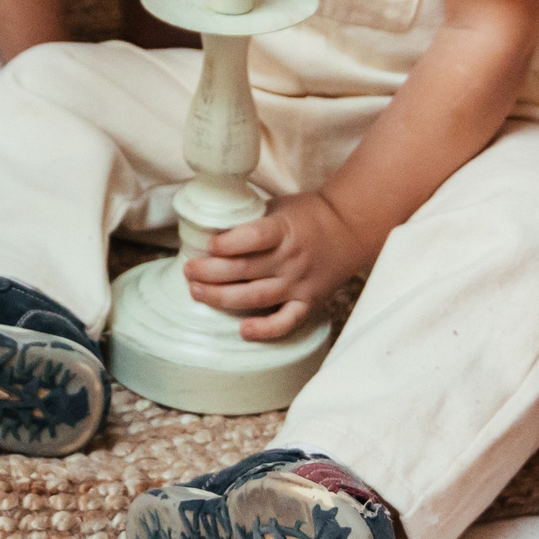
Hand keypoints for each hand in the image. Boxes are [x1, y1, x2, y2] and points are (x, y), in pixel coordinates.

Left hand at [184, 191, 373, 340]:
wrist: (349, 228)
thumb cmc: (306, 214)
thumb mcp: (277, 207)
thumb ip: (250, 220)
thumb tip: (208, 228)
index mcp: (283, 229)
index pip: (253, 238)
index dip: (227, 243)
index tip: (207, 245)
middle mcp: (291, 258)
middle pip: (245, 270)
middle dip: (210, 272)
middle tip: (188, 271)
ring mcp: (299, 283)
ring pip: (256, 296)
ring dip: (223, 297)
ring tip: (197, 292)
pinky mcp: (309, 302)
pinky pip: (286, 322)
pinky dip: (266, 330)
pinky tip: (243, 331)